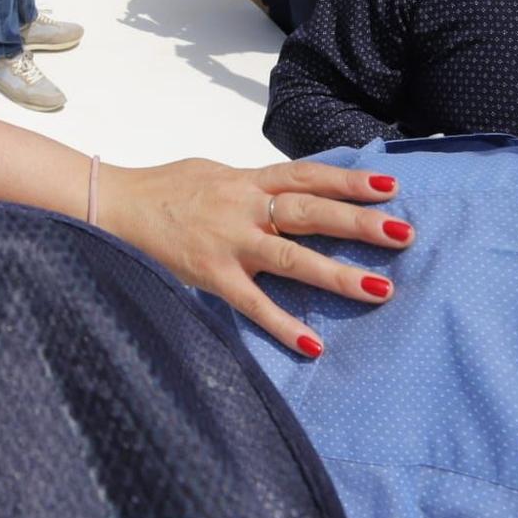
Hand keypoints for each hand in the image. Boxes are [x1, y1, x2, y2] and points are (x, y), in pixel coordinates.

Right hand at [100, 158, 410, 355]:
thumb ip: (253, 183)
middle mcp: (243, 208)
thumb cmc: (165, 189)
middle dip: (358, 223)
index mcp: (246, 181)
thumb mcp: (214, 173)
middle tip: (403, 234)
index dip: (348, 181)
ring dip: (337, 274)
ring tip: (380, 289)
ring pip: (291, 258)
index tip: (389, 186)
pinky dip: (281, 323)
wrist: (115, 205)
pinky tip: (312, 344)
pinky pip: (251, 303)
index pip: (306, 176)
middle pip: (309, 212)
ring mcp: (228, 243)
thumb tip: (292, 188)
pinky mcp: (210, 275)